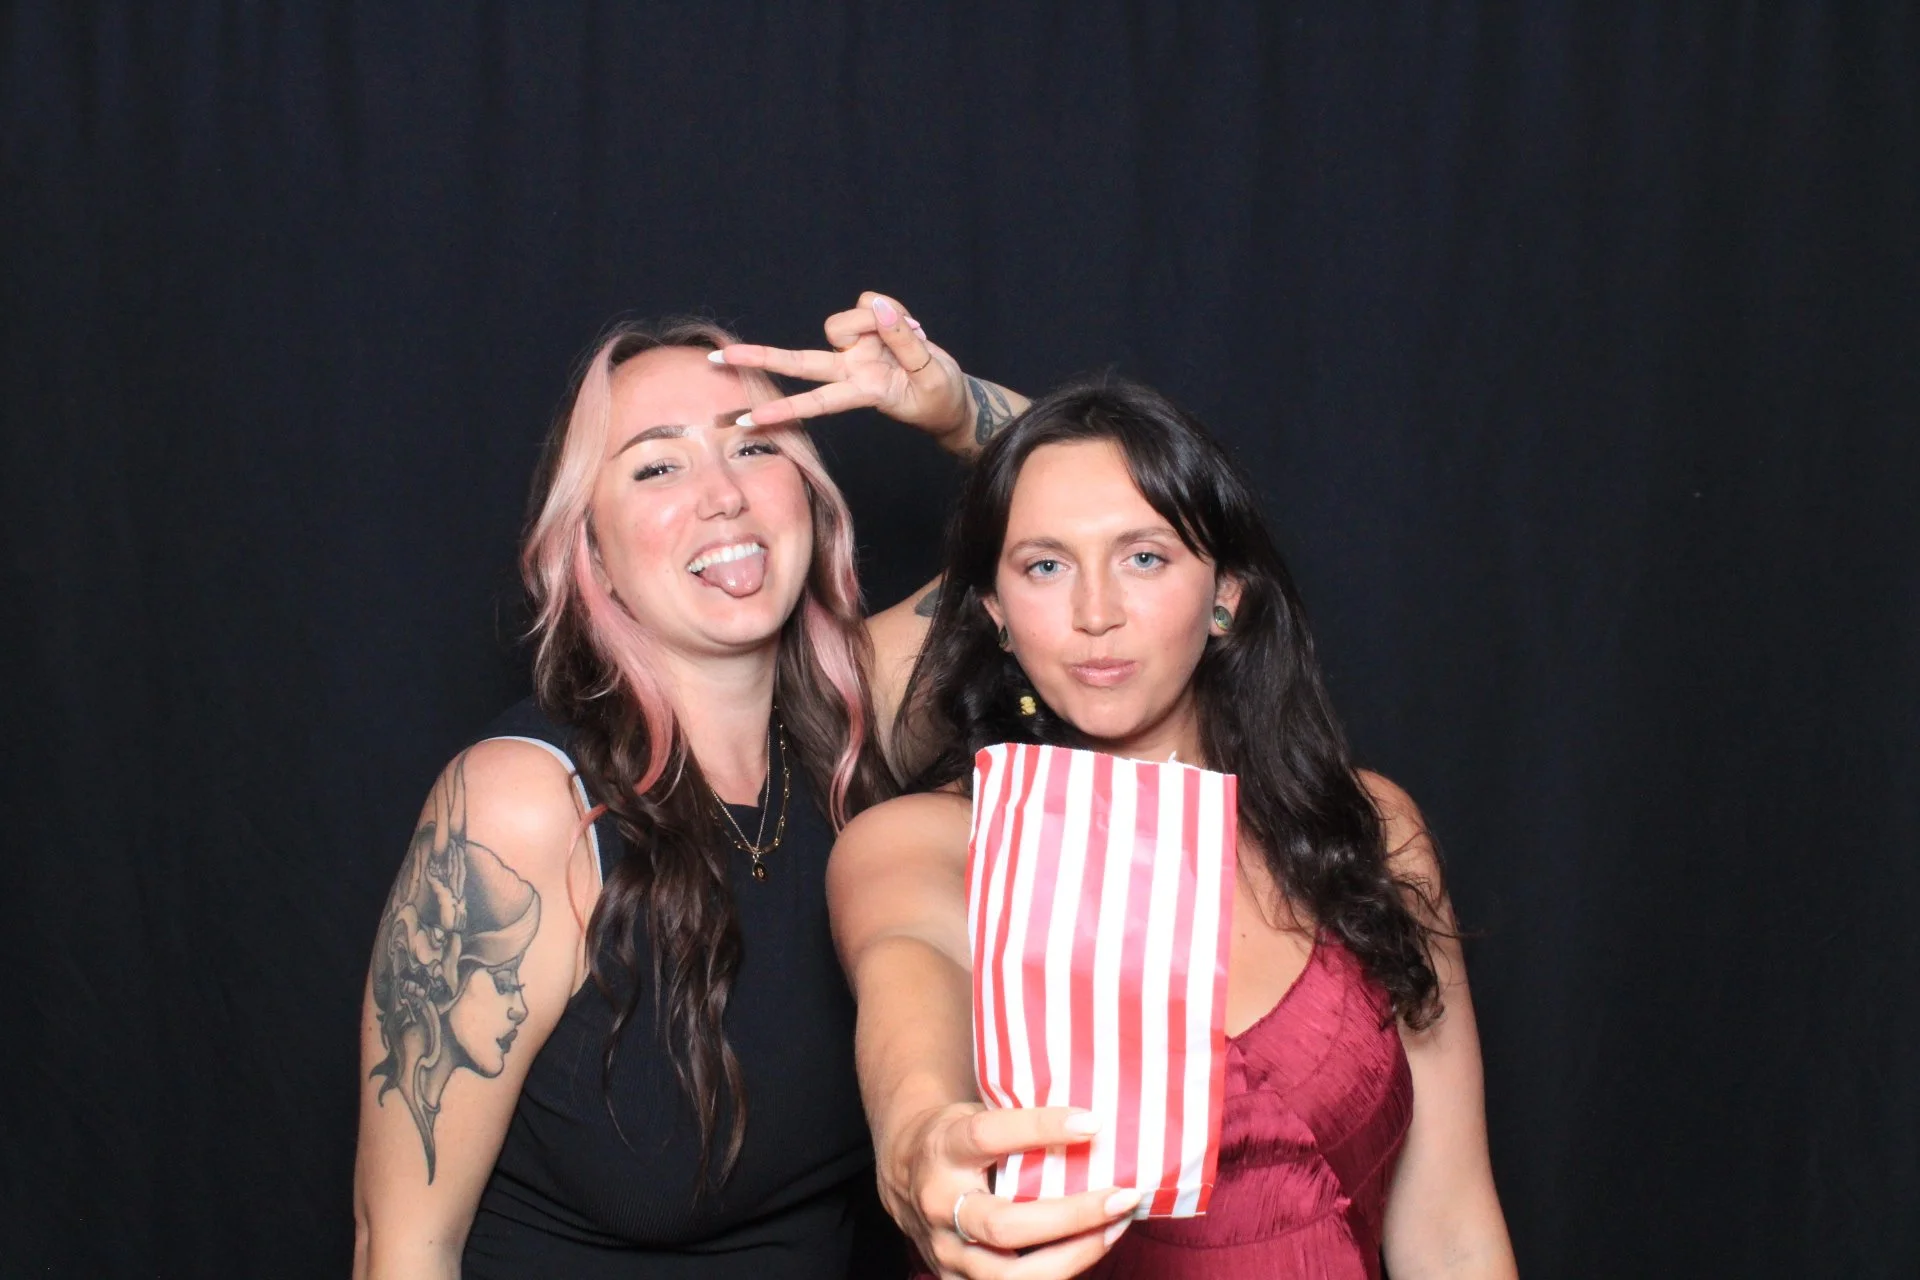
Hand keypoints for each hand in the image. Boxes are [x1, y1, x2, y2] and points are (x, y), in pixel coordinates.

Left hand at [712, 291, 972, 444]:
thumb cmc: (938, 396)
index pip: (816, 401)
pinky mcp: (869, 329)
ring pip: (845, 320)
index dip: (785, 409)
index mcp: (862, 392)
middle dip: (759, 358)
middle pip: (798, 361)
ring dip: (876, 319)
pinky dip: (892, 310)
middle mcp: (849, 369)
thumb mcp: (929, 375)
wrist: (952, 396)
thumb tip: (880, 307)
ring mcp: (857, 348)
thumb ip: (904, 341)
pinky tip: (911, 326)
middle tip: (718, 357)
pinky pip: (870, 303)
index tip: (751, 419)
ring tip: (914, 333)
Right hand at [887, 1102, 1140, 1279]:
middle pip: (1003, 1225)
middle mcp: (939, 1205)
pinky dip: (1059, 1272)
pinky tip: (1091, 1248)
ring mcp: (946, 1250)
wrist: (904, 1174)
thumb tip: (1091, 1119)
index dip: (1040, 1129)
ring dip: (1073, 1255)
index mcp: (944, 1150)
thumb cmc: (957, 1138)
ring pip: (1010, 1275)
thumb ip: (1016, 1121)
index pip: (988, 1137)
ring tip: (1115, 1228)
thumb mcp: (974, 1113)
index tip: (1092, 1123)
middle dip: (1071, 1216)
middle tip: (1121, 1197)